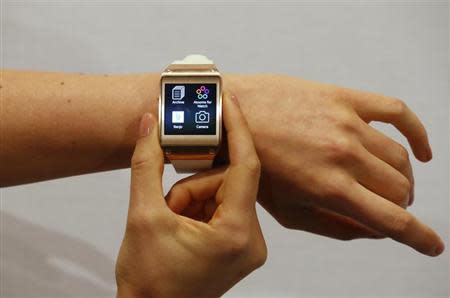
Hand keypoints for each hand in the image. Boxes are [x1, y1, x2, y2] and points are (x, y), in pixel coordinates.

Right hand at [115, 93, 266, 297]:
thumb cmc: (149, 282)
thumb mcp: (142, 216)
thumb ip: (146, 163)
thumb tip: (150, 125)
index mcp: (236, 234)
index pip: (246, 166)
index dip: (237, 129)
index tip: (229, 103)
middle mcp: (251, 241)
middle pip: (228, 182)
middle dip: (193, 185)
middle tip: (169, 203)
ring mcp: (247, 245)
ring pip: (224, 193)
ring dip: (192, 198)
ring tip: (171, 221)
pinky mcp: (239, 245)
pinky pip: (223, 207)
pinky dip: (199, 207)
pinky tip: (180, 224)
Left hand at [222, 74, 443, 255]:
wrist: (229, 115)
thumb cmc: (252, 165)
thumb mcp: (285, 210)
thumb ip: (333, 226)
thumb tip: (373, 230)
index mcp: (327, 187)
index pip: (391, 219)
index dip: (418, 237)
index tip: (432, 245)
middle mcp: (344, 155)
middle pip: (400, 189)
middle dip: (399, 205)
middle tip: (386, 206)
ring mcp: (347, 123)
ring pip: (400, 157)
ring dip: (401, 178)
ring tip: (388, 183)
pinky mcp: (344, 98)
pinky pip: (396, 111)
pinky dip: (417, 132)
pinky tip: (420, 149)